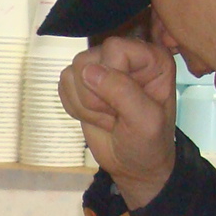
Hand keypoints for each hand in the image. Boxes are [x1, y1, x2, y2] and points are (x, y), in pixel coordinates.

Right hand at [57, 34, 176, 207]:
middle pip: (88, 60)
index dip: (112, 78)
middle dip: (96, 97)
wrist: (133, 166)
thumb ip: (122, 92)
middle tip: (116, 115)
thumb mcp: (145, 120)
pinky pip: (63, 85)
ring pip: (72, 72)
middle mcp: (126, 57)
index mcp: (152, 58)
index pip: (114, 48)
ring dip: (86, 105)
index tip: (125, 104)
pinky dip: (74, 107)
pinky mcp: (82, 83)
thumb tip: (88, 71)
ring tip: (108, 117)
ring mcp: (102, 68)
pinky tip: (95, 116)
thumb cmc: (149, 143)